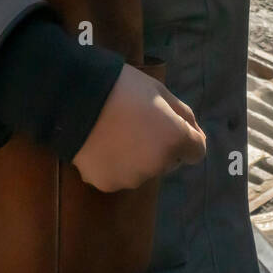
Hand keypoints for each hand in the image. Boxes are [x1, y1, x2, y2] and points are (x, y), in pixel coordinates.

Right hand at [71, 64, 205, 192]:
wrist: (76, 98)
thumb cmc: (123, 87)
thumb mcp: (161, 91)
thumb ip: (184, 115)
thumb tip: (196, 133)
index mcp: (175, 140)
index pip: (196, 151)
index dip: (186, 138)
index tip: (168, 125)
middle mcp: (158, 165)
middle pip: (168, 161)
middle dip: (159, 147)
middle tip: (136, 125)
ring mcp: (132, 178)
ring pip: (142, 170)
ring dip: (136, 158)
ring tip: (115, 134)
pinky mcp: (107, 184)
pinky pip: (117, 175)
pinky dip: (113, 164)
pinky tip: (100, 145)